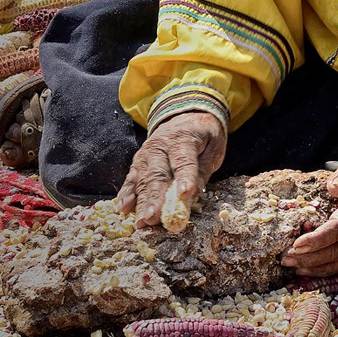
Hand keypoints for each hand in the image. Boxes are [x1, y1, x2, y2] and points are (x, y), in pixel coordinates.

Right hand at [117, 111, 226, 228]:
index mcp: (183, 139)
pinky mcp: (138, 162)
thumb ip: (203, 170)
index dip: (185, 179)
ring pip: (143, 180)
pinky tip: (124, 209)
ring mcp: (146, 154)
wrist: (185, 115)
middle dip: (155, 198)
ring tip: (141, 222)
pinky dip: (127, 194)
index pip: (184, 161)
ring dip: (141, 202)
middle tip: (154, 218)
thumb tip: (192, 194)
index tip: (185, 195)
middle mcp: (160, 146)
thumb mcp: (213, 147)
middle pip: (158, 174)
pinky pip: (131, 179)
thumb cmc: (202, 135)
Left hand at [281, 130, 337, 275]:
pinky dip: (333, 267)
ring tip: (297, 269)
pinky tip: (317, 268)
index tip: (295, 246)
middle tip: (286, 260)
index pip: (336, 231)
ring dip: (320, 268)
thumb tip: (333, 187)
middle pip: (337, 251)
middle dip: (310, 259)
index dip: (315, 241)